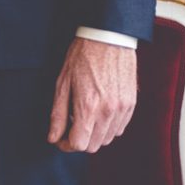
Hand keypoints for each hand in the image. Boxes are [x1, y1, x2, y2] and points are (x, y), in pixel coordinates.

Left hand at [47, 37, 137, 152]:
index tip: (60, 139)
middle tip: (70, 127)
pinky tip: (98, 113)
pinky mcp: (131, 105)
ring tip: (84, 117)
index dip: (66, 145)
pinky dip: (108, 127)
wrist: (108, 39)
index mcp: (88, 107)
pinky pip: (120, 128)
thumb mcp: (62, 84)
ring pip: (107, 139)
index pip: (79, 144)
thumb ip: (58, 114)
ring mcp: (123, 109)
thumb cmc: (82, 57)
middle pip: (93, 146)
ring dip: (94, 135)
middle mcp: (108, 112)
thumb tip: (53, 137)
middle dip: (79, 141)